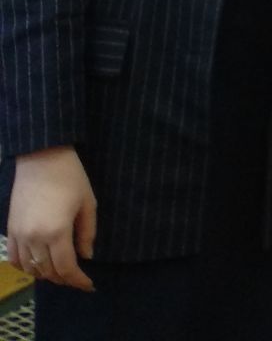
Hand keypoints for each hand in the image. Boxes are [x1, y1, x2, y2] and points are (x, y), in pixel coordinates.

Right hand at [6, 146, 95, 290]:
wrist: (41, 158)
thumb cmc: (71, 178)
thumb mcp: (88, 204)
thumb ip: (87, 233)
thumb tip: (86, 256)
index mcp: (56, 232)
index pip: (66, 267)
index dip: (78, 280)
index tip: (89, 285)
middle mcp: (34, 238)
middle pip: (47, 271)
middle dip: (64, 279)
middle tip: (77, 278)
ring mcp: (18, 235)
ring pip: (30, 268)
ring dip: (45, 274)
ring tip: (60, 272)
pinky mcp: (9, 230)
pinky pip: (14, 258)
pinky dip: (25, 267)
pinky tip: (37, 265)